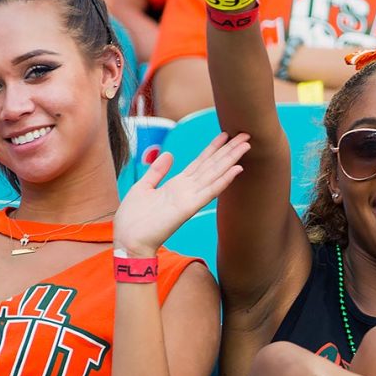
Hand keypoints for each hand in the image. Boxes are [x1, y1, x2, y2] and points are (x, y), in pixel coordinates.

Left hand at [113, 131, 249, 255]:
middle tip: (246, 134)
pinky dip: (224, 180)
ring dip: (231, 159)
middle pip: (212, 165)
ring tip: (246, 144)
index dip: (213, 147)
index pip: (200, 162)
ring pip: (215, 173)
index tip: (226, 134)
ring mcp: (190, 198)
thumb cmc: (133, 219)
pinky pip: (210, 191)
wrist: (129, 241)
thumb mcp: (143, 187)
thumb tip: (169, 154)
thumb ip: (157, 171)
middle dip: (229, 149)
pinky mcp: (189, 207)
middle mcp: (187, 189)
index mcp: (177, 184)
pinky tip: (237, 169)